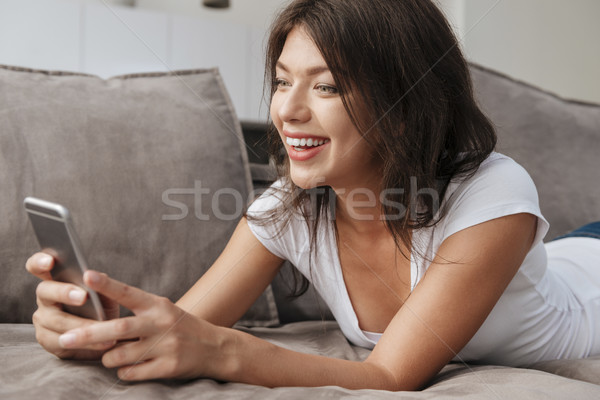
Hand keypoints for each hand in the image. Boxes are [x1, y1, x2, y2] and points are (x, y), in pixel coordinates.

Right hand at [25, 252, 119, 359]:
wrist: (106, 335)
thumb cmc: (102, 308)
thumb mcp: (106, 294)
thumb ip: (100, 284)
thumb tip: (97, 276)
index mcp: (56, 280)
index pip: (38, 266)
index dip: (40, 262)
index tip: (50, 261)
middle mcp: (45, 298)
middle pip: (45, 291)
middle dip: (64, 292)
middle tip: (83, 297)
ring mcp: (43, 319)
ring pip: (56, 320)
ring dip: (81, 324)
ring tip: (103, 327)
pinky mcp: (47, 340)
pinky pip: (61, 341)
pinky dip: (83, 342)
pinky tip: (99, 343)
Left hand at [57, 270, 228, 380]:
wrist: (215, 347)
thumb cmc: (181, 327)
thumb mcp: (163, 311)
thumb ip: (137, 311)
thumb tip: (99, 317)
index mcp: (157, 305)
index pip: (128, 292)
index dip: (107, 285)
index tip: (87, 275)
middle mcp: (161, 323)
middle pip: (118, 328)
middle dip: (89, 334)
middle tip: (66, 339)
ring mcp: (166, 345)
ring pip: (120, 355)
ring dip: (107, 358)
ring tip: (109, 356)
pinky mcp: (169, 366)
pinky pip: (132, 372)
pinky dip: (123, 371)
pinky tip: (129, 367)